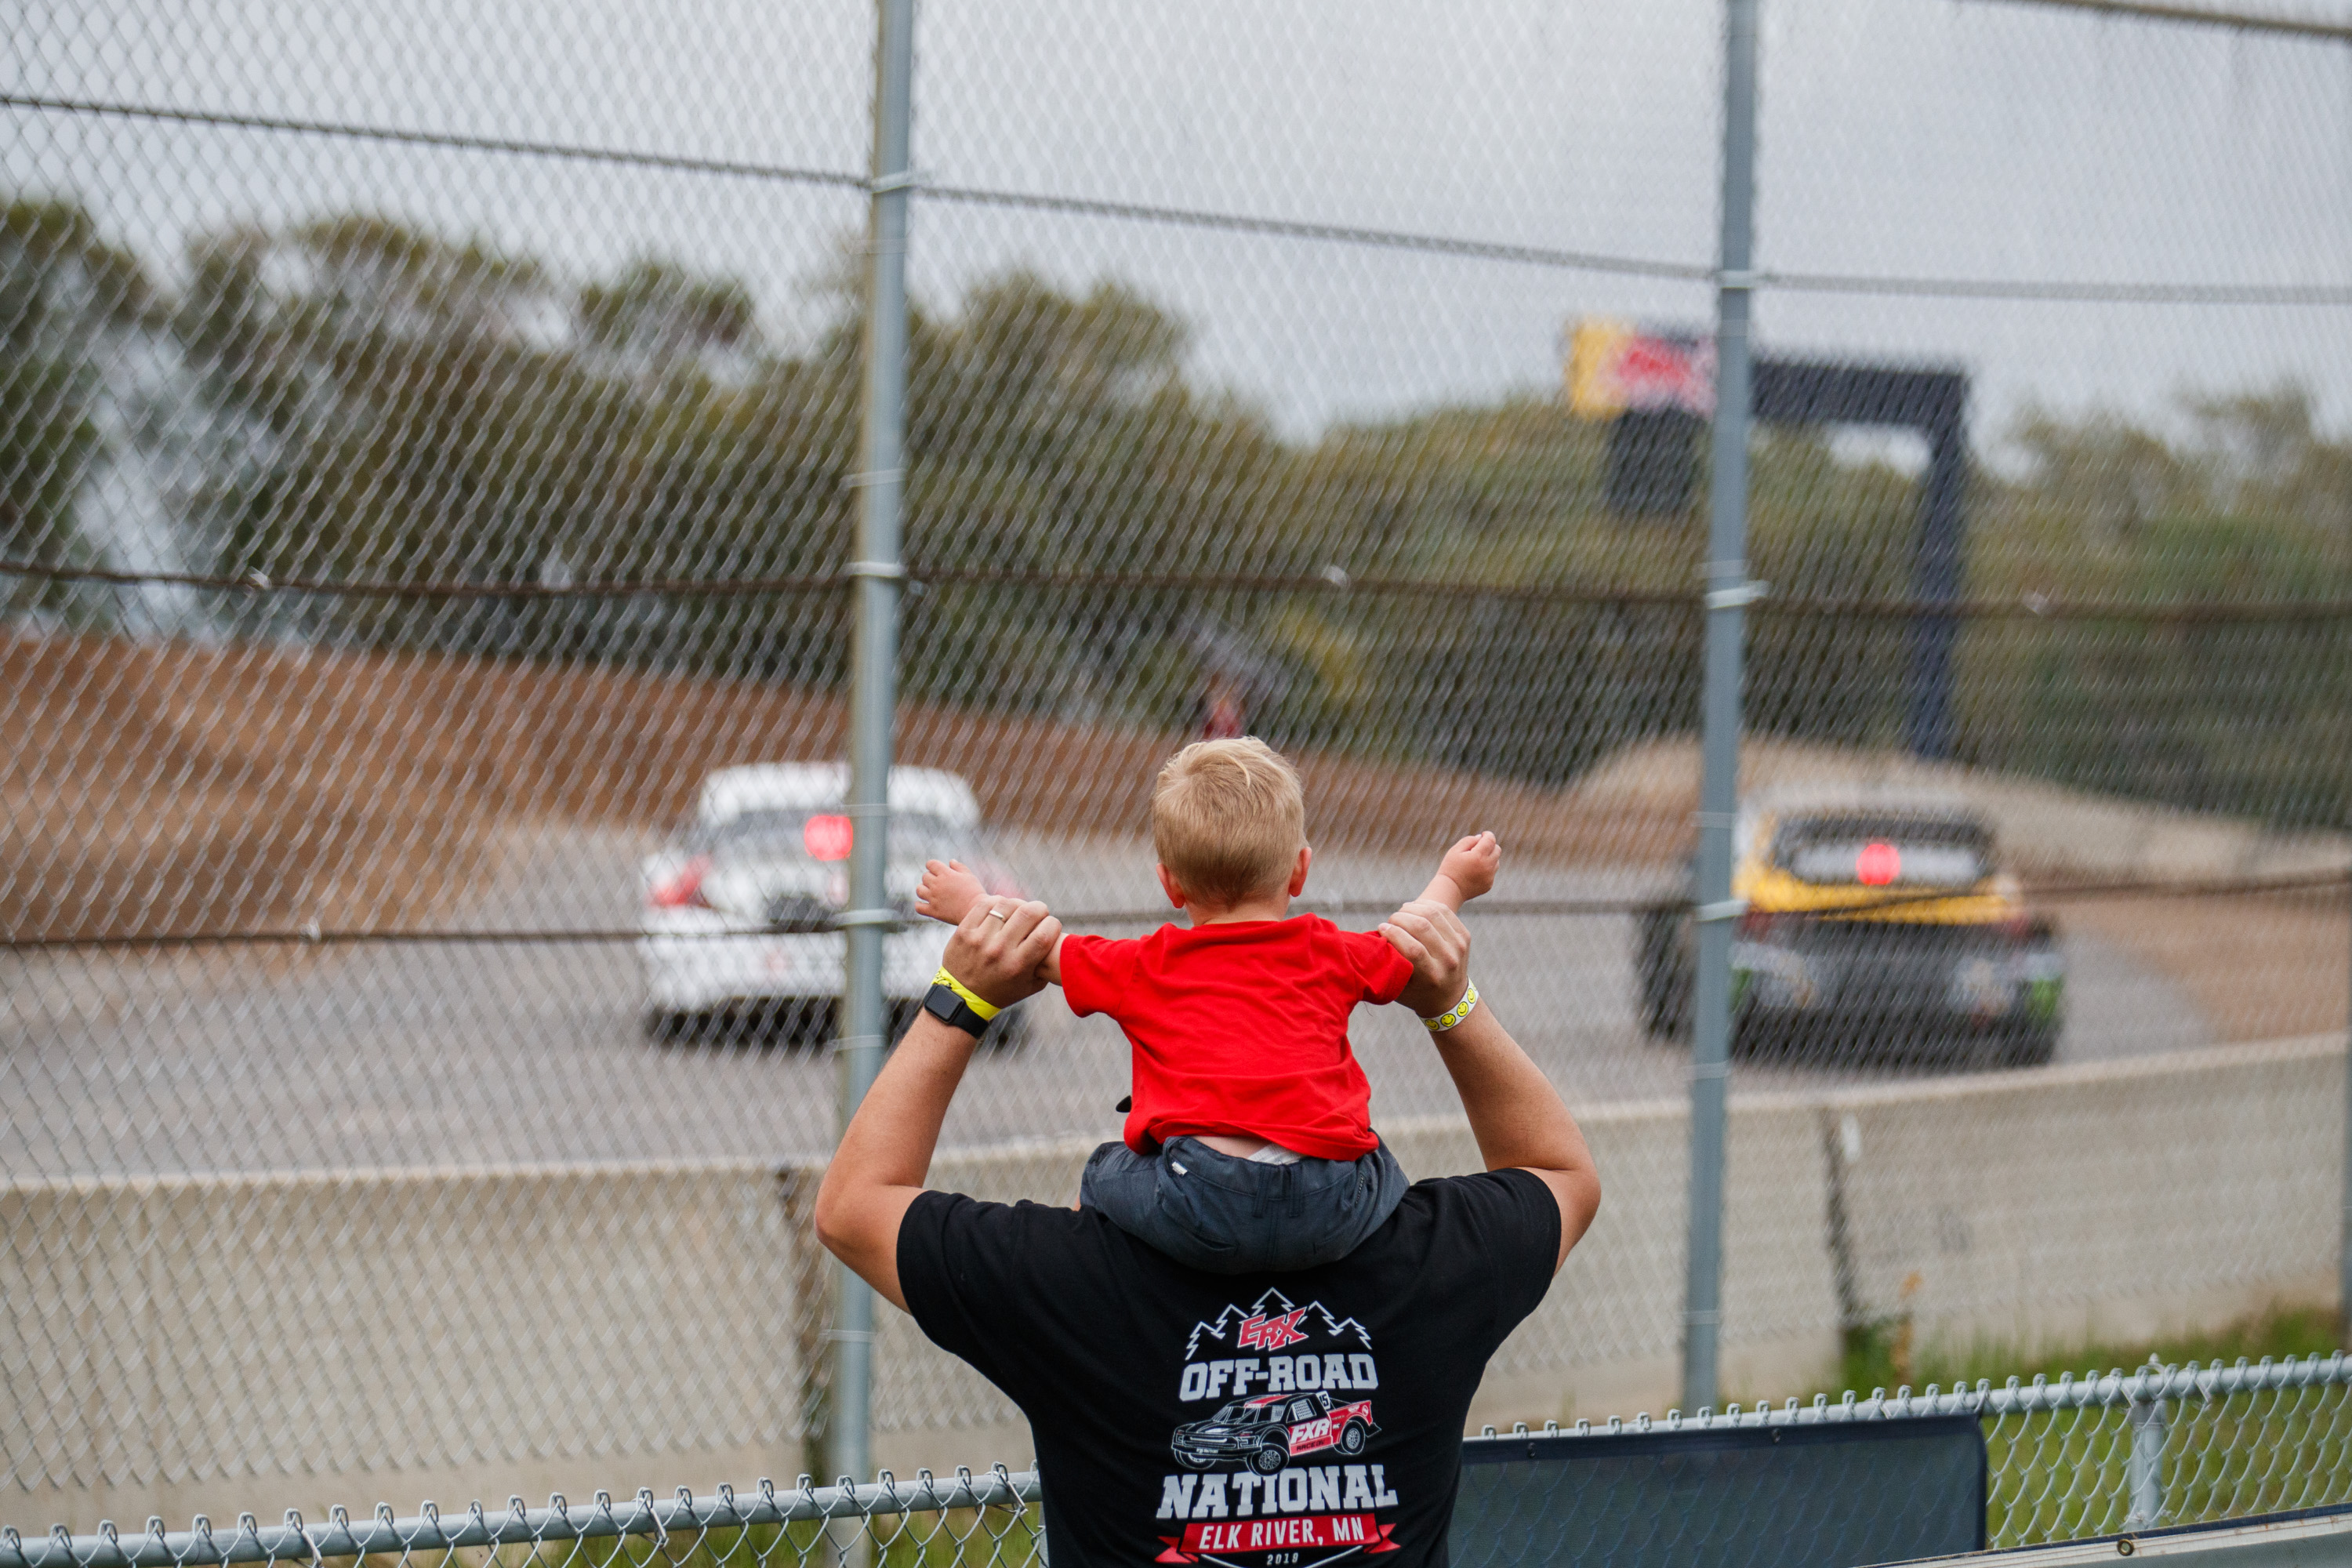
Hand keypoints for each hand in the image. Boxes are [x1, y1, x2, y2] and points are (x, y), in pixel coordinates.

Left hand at [915, 858, 986, 923]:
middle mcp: (937, 885)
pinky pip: (918, 907)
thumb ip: (959, 867)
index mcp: (946, 874)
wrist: (976, 912)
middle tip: (938, 883)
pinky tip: (923, 903)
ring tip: (930, 892)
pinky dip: (919, 905)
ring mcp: (933, 898)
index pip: (931, 864)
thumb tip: (951, 861)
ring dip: (923, 889)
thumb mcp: (970, 876)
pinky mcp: (933, 911)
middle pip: (925, 877)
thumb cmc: (975, 892)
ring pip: (919, 890)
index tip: (936, 870)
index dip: (933, 866)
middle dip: (930, 878)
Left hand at [941, 897, 1060, 1009]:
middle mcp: (999, 950)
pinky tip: (1002, 910)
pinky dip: (998, 903)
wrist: (962, 997)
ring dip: (1019, 904)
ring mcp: (980, 938)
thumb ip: (1047, 965)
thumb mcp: (1030, 986)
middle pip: (1028, 913)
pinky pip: (986, 904)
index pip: (1045, 933)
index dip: (1054, 924)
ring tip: (1019, 911)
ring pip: (1007, 904)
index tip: (1052, 926)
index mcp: (1018, 965)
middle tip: (1039, 914)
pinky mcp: (964, 930)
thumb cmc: (1001, 991)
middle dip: (1040, 909)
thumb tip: (1061, 941)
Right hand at [1380, 899, 1470, 1019]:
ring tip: (1400, 913)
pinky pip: (1444, 910)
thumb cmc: (1417, 993)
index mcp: (1432, 976)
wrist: (1451, 999)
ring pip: (1433, 914)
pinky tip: (1414, 908)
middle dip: (1400, 918)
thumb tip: (1374, 941)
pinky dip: (1426, 905)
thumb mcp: (1399, 989)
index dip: (1394, 934)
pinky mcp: (1464, 935)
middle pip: (1423, 926)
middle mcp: (1449, 961)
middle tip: (1390, 921)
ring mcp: (1459, 946)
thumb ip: (1387, 968)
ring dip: (1412, 908)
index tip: (1381, 928)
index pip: (1413, 948)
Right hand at [1435, 831, 1499, 902]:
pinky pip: (1492, 873)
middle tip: (1479, 848)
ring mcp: (1489, 877)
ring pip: (1496, 861)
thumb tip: (1480, 837)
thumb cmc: (1450, 868)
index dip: (1488, 835)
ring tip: (1475, 862)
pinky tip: (1474, 873)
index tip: (1483, 835)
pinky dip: (1486, 870)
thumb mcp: (1455, 850)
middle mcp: (1487, 866)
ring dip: (1489, 858)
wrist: (1449, 891)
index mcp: (1479, 856)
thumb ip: (1469, 840)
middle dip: (1490, 846)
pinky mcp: (1489, 884)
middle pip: (1497, 850)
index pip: (1491, 840)